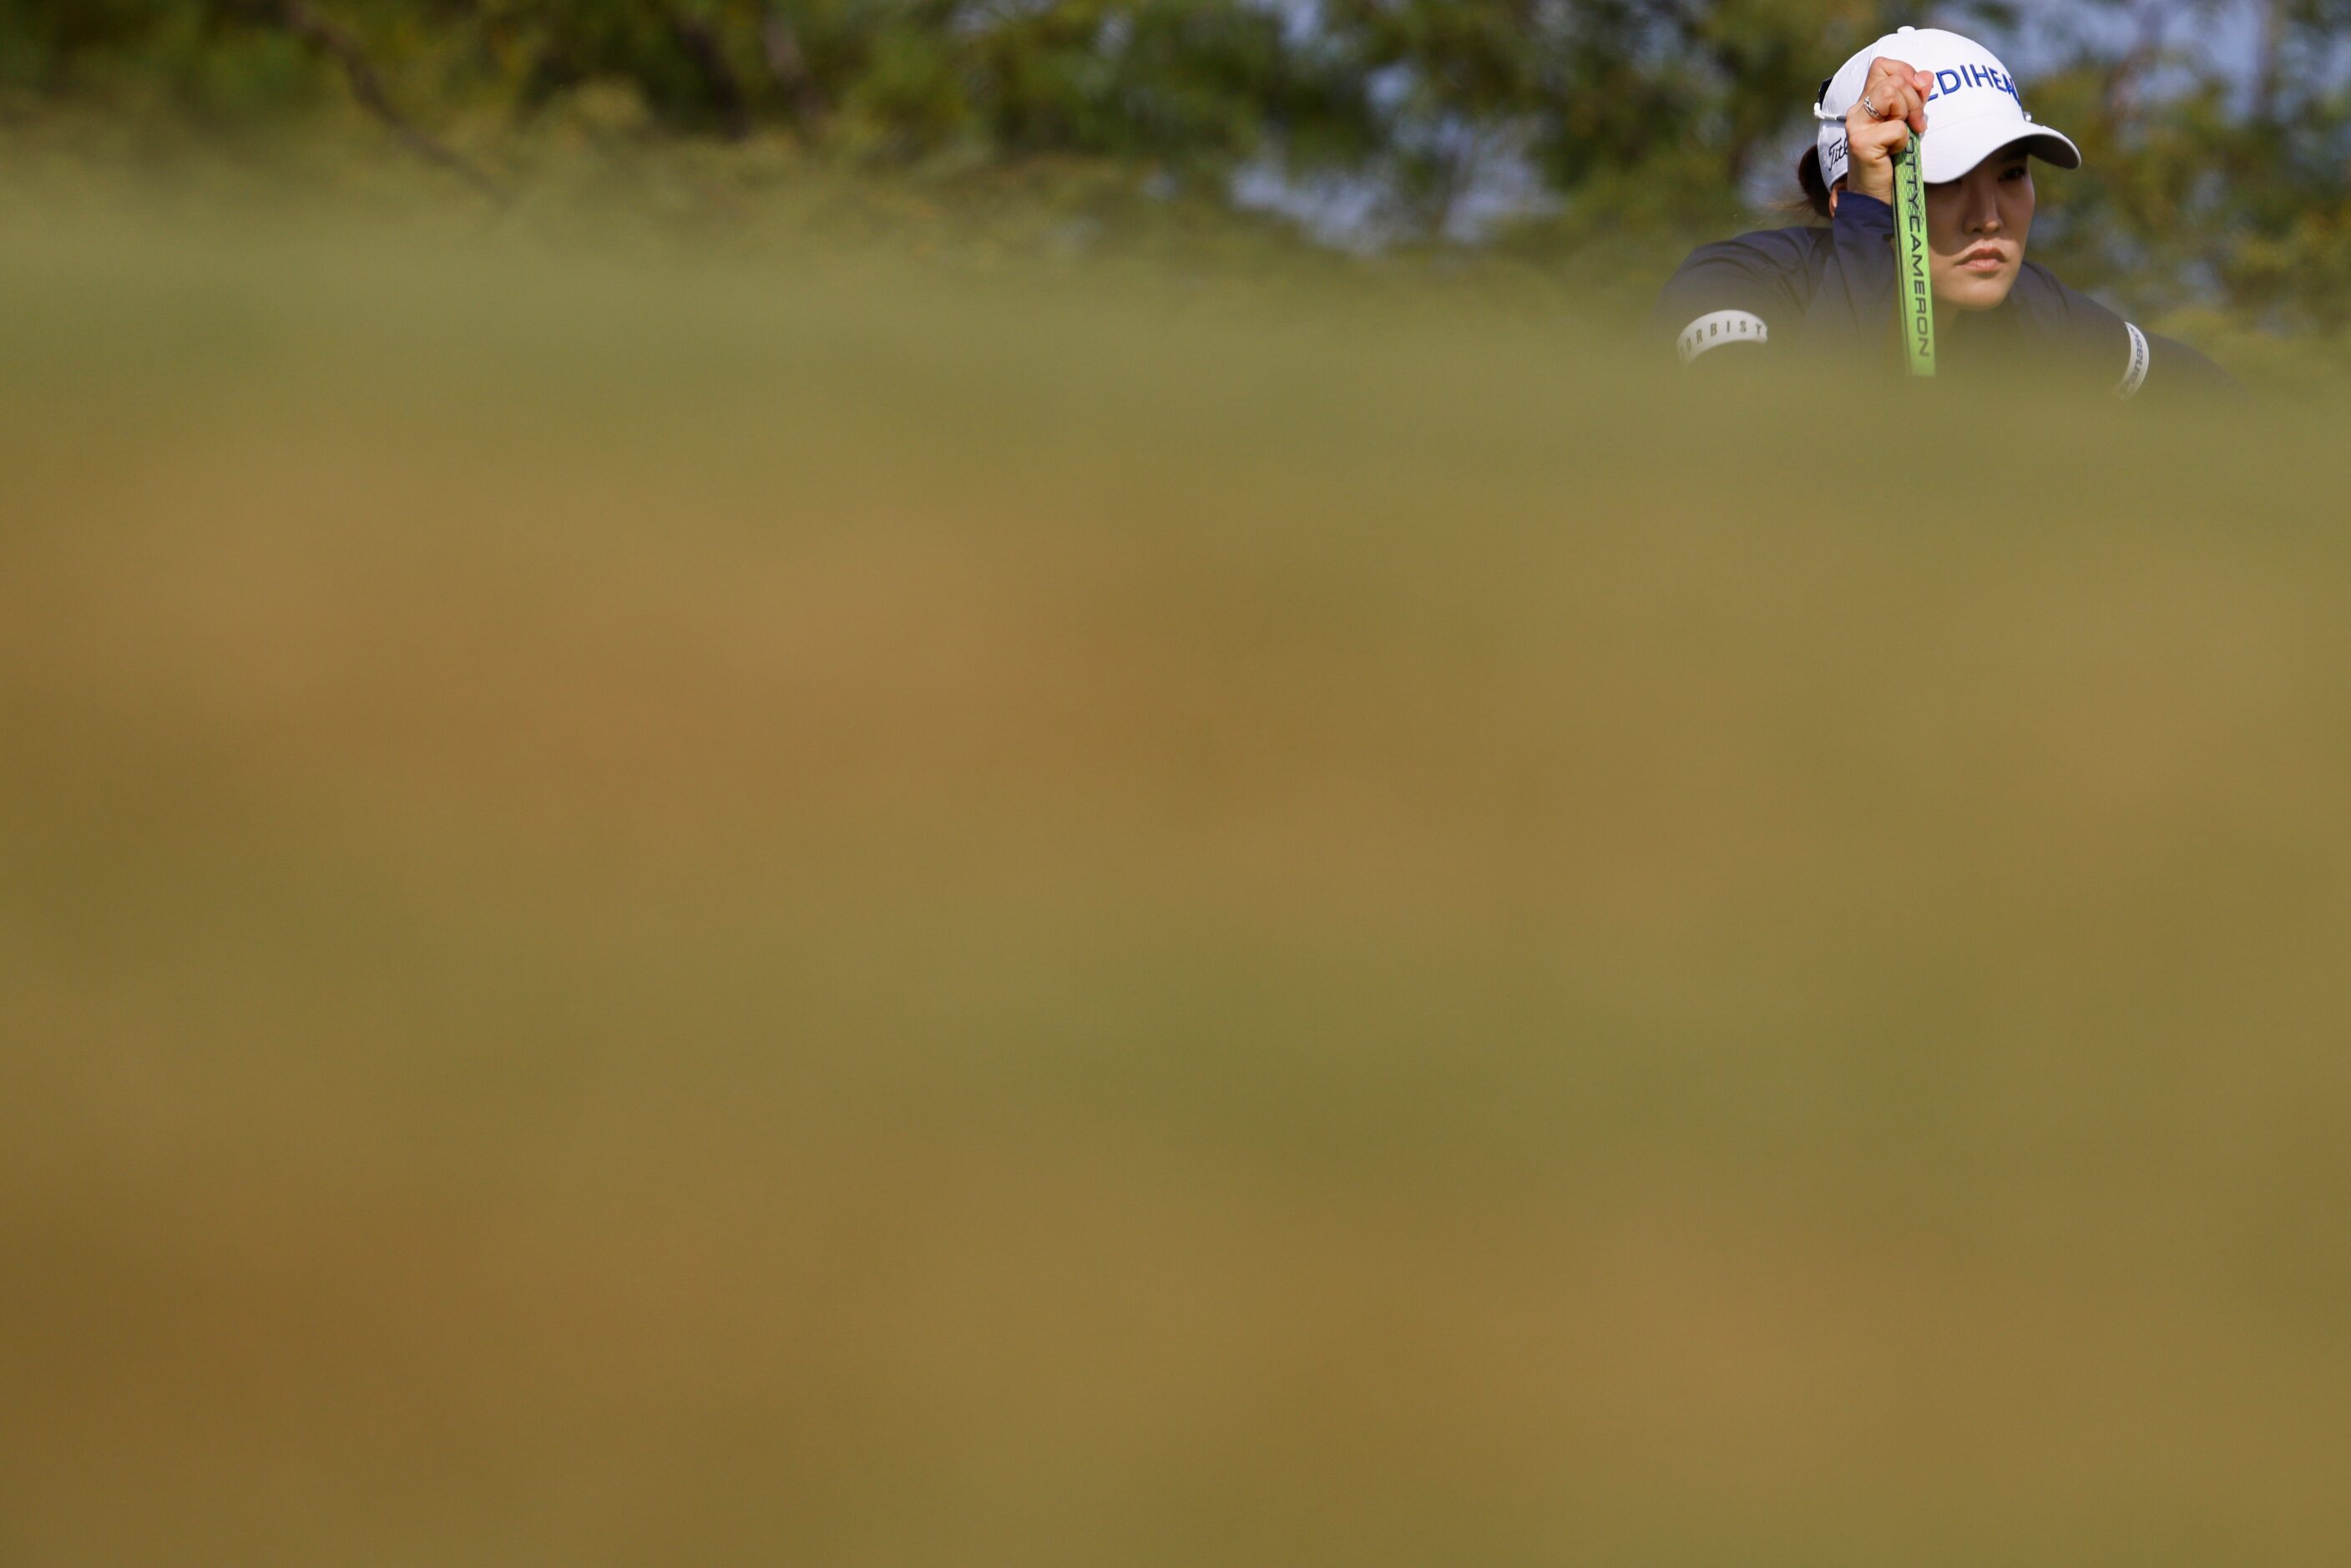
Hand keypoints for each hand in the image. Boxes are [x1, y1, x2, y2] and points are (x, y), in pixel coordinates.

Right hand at [1843, 58, 1932, 205]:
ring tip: (1904, 135)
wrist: (1876, 194)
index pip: (1882, 64)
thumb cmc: (1892, 158)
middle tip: (1914, 124)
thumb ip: (1916, 97)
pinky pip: (1897, 127)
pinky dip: (1903, 140)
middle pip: (1894, 80)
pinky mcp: (1861, 142)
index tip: (1914, 95)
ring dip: (1908, 115)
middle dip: (1913, 101)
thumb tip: (1926, 76)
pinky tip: (1893, 152)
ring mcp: (1856, 125)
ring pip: (1892, 93)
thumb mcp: (1907, 121)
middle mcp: (1857, 109)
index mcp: (1866, 100)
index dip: (1904, 73)